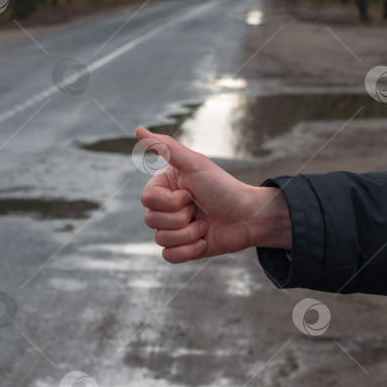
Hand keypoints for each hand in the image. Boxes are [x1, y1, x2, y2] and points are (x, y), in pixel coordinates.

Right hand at [136, 127, 291, 262]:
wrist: (249, 216)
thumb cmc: (222, 187)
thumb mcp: (195, 163)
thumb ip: (166, 146)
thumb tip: (138, 129)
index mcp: (165, 186)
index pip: (147, 199)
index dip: (170, 201)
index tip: (191, 192)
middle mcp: (167, 206)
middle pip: (151, 220)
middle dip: (181, 217)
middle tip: (200, 208)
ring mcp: (174, 228)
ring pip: (160, 240)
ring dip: (188, 233)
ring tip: (206, 225)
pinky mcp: (183, 248)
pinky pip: (169, 256)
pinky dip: (188, 250)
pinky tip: (204, 241)